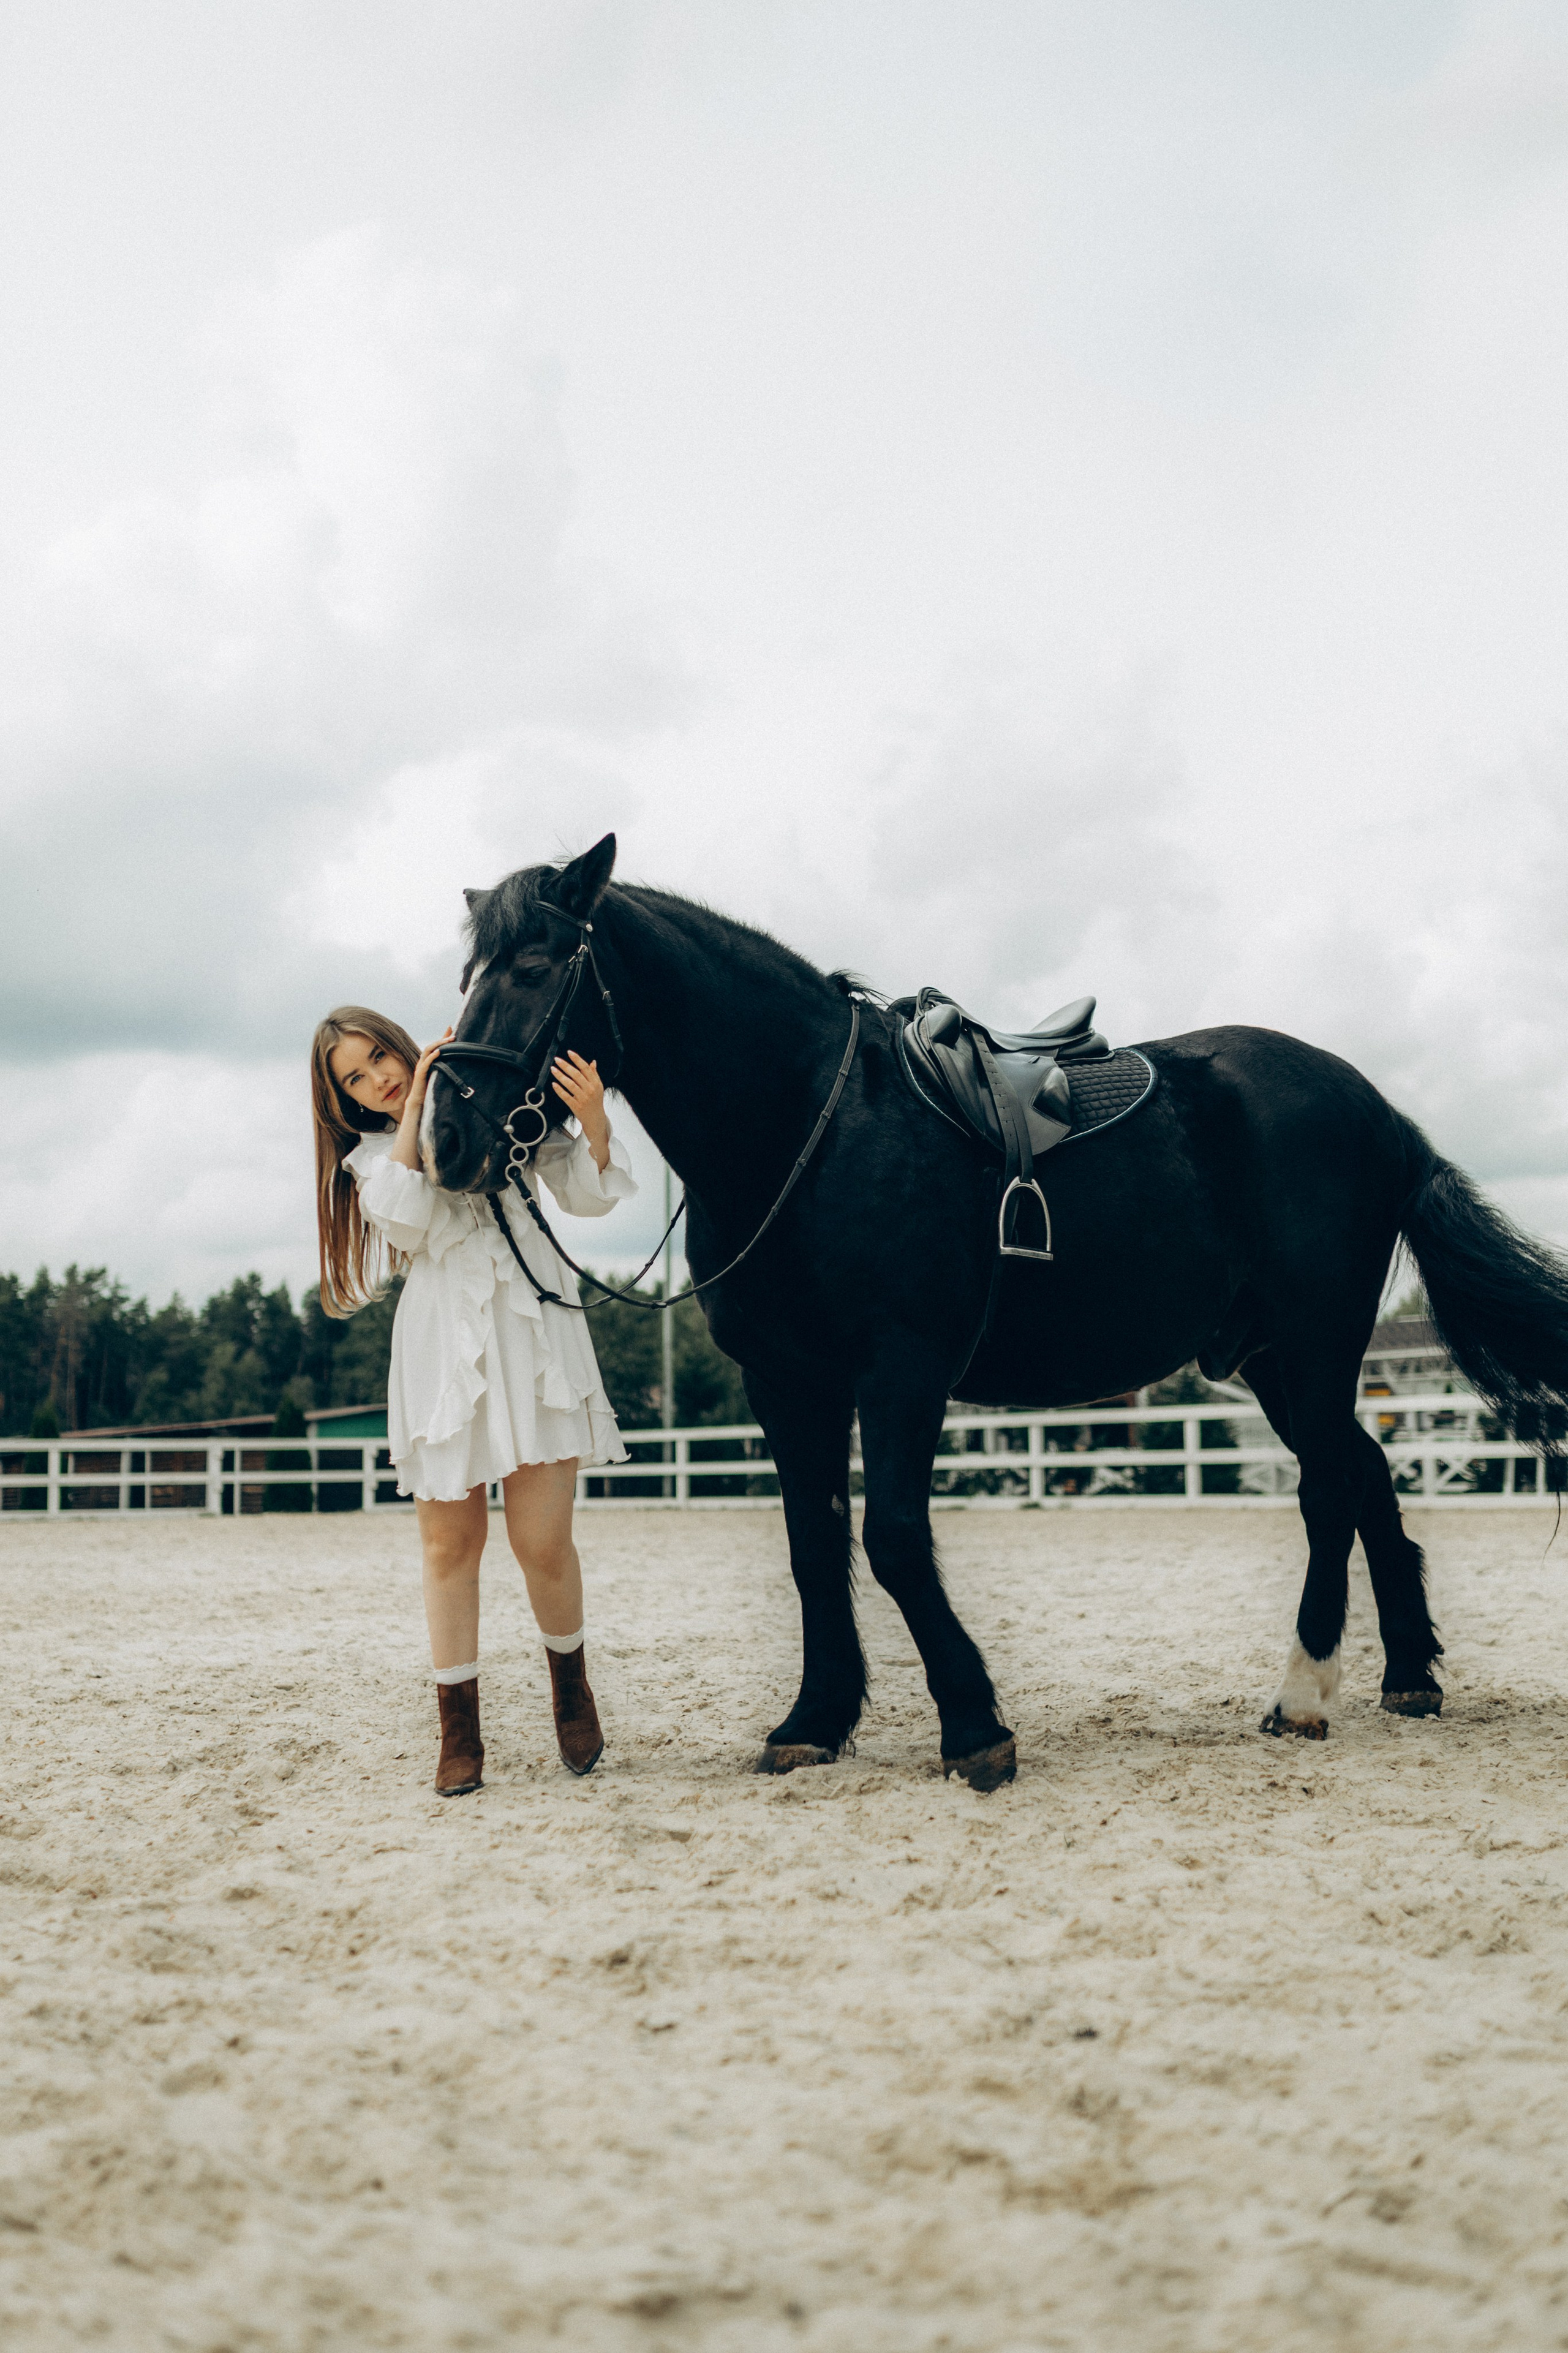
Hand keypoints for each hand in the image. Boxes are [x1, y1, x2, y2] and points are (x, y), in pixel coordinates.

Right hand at [407, 1029, 452, 1113]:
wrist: (419, 1100)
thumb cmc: (429, 1087)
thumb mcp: (439, 1075)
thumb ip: (444, 1067)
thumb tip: (458, 1063)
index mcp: (428, 1060)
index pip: (436, 1045)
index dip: (443, 1036)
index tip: (451, 1028)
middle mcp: (423, 1061)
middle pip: (432, 1046)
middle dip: (442, 1039)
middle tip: (453, 1035)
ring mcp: (421, 1066)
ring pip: (427, 1051)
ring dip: (438, 1045)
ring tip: (447, 1041)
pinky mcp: (420, 1074)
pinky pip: (425, 1063)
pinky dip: (432, 1057)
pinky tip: (438, 1052)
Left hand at [551, 1050, 609, 1169]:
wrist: (595, 1119)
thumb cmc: (596, 1101)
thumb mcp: (598, 1087)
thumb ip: (594, 1074)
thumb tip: (593, 1062)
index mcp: (595, 1083)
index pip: (585, 1068)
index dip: (577, 1059)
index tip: (569, 1053)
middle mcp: (590, 1090)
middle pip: (576, 1075)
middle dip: (566, 1066)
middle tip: (557, 1060)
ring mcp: (583, 1098)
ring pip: (570, 1085)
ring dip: (560, 1076)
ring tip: (553, 1069)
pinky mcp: (576, 1106)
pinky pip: (566, 1097)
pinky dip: (559, 1090)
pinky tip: (554, 1084)